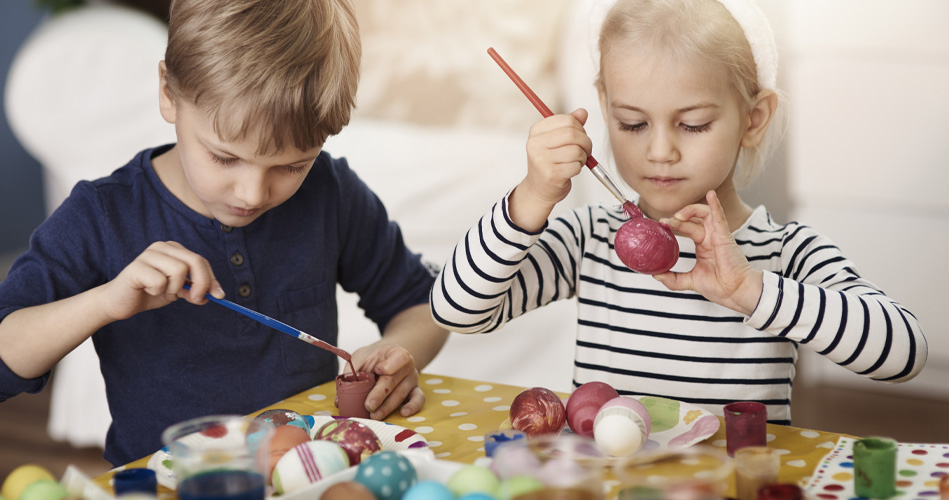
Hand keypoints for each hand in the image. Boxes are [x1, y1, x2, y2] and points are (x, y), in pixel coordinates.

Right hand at [99, 241, 224, 320]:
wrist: (120, 302)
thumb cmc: (150, 293)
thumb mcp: (178, 291)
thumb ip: (196, 289)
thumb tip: (216, 294)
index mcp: (173, 249)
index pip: (201, 260)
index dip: (211, 279)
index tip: (218, 295)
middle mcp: (162, 247)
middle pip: (194, 261)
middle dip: (201, 283)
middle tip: (197, 299)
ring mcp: (148, 255)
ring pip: (179, 270)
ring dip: (175, 288)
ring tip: (162, 291)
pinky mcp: (136, 267)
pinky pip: (160, 281)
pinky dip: (158, 291)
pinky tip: (147, 290)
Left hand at [345, 342, 422, 419]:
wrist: (388, 357)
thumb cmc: (373, 358)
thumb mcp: (361, 357)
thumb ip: (352, 373)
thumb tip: (340, 399)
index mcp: (395, 353)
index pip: (398, 357)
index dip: (390, 365)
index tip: (378, 370)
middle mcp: (407, 366)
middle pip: (394, 380)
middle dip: (380, 394)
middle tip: (369, 405)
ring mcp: (412, 379)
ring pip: (402, 393)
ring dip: (388, 406)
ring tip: (375, 415)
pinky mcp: (415, 390)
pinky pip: (418, 399)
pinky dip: (413, 407)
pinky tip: (402, 413)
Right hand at [510, 108, 592, 230]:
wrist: (539, 189)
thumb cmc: (550, 162)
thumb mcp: (556, 140)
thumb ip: (570, 125)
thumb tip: (583, 112)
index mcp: (537, 131)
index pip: (567, 120)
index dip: (580, 128)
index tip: (579, 137)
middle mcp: (536, 144)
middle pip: (573, 134)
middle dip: (585, 142)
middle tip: (585, 150)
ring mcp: (542, 160)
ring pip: (576, 151)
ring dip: (583, 157)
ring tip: (576, 161)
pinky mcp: (551, 175)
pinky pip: (575, 166)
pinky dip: (578, 168)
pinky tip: (571, 171)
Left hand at [653, 191, 762, 314]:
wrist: (734, 293)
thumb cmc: (718, 287)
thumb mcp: (690, 281)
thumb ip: (673, 278)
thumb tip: (655, 274)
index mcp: (703, 245)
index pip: (687, 228)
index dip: (674, 225)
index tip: (660, 226)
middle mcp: (710, 238)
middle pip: (691, 221)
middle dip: (676, 219)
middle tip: (663, 222)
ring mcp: (717, 235)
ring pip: (704, 214)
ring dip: (690, 210)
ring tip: (678, 216)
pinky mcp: (725, 236)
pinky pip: (720, 217)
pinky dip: (715, 205)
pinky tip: (711, 194)